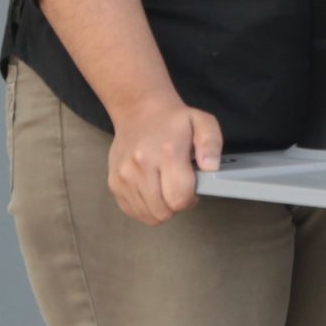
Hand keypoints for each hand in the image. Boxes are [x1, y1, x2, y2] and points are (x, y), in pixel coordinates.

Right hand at [106, 93, 223, 224]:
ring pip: (148, 216)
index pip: (179, 198)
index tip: (191, 186)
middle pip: (163, 211)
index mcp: (167, 152)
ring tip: (165, 186)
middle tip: (179, 186)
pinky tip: (152, 189)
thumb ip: (211, 144)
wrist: (138, 110)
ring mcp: (124, 176)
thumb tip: (210, 167)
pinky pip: (134, 212)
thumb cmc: (173, 120)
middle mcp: (140, 166)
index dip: (190, 199)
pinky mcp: (114, 183)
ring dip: (161, 207)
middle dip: (176, 204)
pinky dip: (146, 207)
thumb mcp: (202, 122)